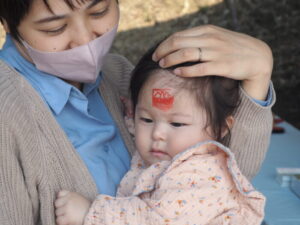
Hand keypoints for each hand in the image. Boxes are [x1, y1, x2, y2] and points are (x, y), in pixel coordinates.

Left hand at [55, 190, 90, 224]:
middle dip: (60, 207)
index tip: (63, 202)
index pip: (60, 193)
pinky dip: (62, 221)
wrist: (94, 214)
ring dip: (61, 215)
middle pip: (57, 203)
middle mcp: (69, 200)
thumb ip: (71, 197)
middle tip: (67, 211)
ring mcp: (67, 208)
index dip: (61, 198)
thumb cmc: (86, 207)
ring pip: (57, 212)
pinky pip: (59, 219)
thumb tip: (60, 198)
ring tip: (69, 216)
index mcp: (72, 194)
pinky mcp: (68, 217)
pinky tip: (67, 221)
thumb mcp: (79, 198)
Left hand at [152, 25, 272, 100]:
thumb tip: (179, 44)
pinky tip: (177, 72)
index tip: (157, 53)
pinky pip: (199, 68)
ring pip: (186, 53)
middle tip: (156, 60)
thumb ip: (200, 38)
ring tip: (162, 66)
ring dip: (171, 59)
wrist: (257, 57)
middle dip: (163, 51)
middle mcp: (210, 39)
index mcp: (207, 30)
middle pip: (178, 42)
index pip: (178, 35)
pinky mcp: (222, 66)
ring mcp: (216, 52)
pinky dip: (186, 70)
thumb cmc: (233, 48)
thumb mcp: (217, 37)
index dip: (164, 44)